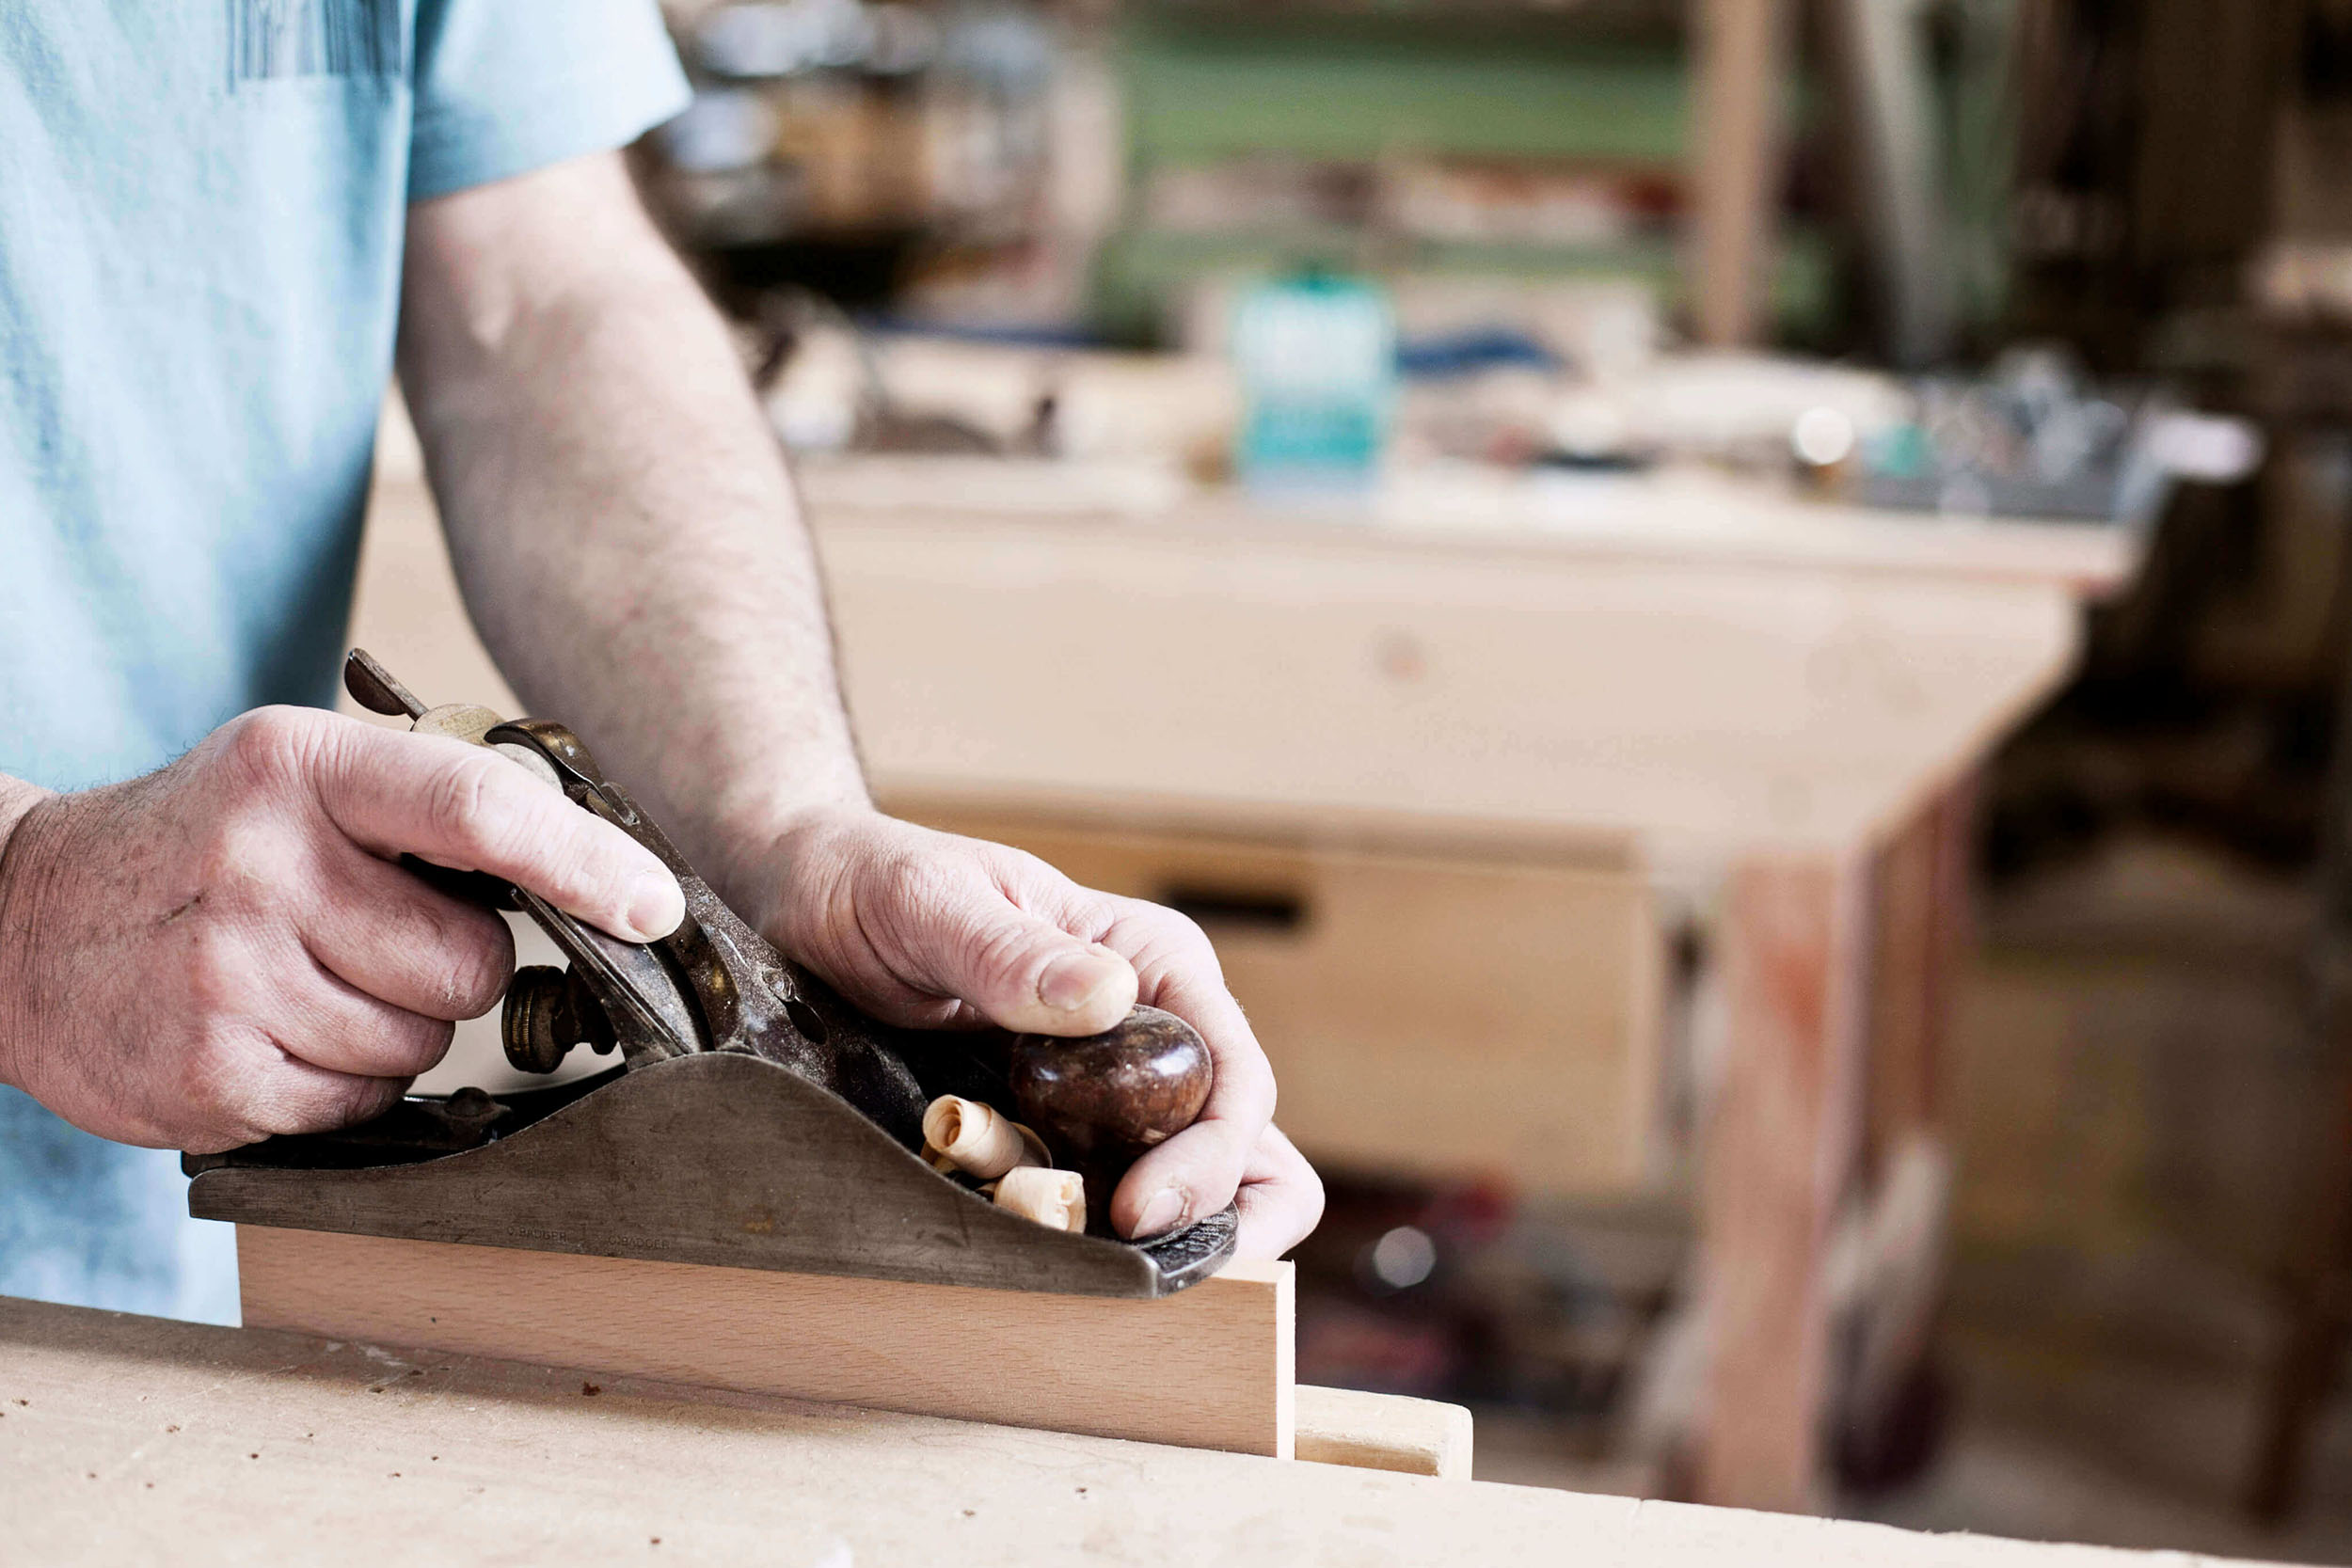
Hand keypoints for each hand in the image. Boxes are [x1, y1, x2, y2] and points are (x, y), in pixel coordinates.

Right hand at [0, 707, 684, 1151]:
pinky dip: (341, 1082)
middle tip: (363, 937)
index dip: (584, 863)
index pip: (475, 808)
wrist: (21, 922)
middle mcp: (264, 865)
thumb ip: (431, 806)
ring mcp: (231, 976)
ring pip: (425, 1042)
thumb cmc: (201, 843)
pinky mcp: (214, 1074)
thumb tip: (595, 872)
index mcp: (303, 767)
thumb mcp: (298, 775)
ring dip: (393, 1028)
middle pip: (471, 963)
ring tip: (301, 980)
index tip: (653, 905)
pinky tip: (271, 1033)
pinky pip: (364, 1102)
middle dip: (448, 967)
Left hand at [746, 807, 1322, 1259]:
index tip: (1137, 1211)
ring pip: (1195, 1191)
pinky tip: (1030, 1251)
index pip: (1234, 1078)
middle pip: (1245, 1151)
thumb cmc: (875, 881)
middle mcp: (1153, 1031)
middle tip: (1129, 1263)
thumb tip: (1108, 997)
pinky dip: (1085, 1242)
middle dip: (1212, 1219)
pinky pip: (1102, 1202)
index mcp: (1154, 962)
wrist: (807, 900)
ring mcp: (1108, 1093)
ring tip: (1085, 1271)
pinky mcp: (1055, 1138)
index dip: (1210, 1158)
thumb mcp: (930, 902)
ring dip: (1158, 1245)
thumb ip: (1010, 950)